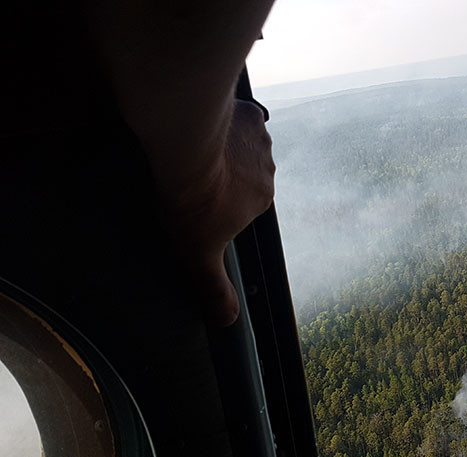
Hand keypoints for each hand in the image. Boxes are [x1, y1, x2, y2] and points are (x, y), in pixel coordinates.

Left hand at [162, 99, 274, 326]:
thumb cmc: (192, 202)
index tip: (198, 196)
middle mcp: (270, 169)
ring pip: (244, 140)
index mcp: (262, 200)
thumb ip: (213, 287)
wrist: (186, 150)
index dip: (220, 196)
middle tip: (192, 169)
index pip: (244, 198)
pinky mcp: (248, 112)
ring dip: (225, 142)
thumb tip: (227, 323)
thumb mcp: (197, 254)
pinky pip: (241, 115)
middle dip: (225, 168)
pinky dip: (227, 118)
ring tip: (194, 143)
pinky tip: (205, 121)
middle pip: (246, 167)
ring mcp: (261, 139)